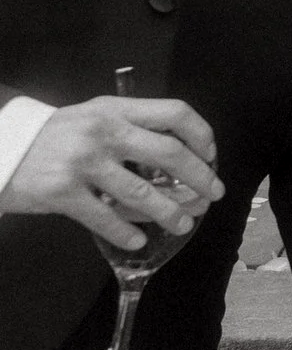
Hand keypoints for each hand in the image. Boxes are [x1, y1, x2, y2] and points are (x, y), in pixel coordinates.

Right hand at [0, 97, 222, 251]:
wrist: (2, 149)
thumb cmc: (55, 137)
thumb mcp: (94, 117)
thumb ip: (131, 127)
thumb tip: (182, 157)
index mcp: (116, 109)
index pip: (175, 112)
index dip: (201, 134)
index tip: (210, 155)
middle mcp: (103, 132)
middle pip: (169, 153)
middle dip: (199, 176)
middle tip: (212, 194)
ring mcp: (82, 162)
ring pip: (141, 191)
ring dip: (169, 211)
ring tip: (183, 224)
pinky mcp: (61, 192)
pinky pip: (104, 217)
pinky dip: (126, 232)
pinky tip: (138, 240)